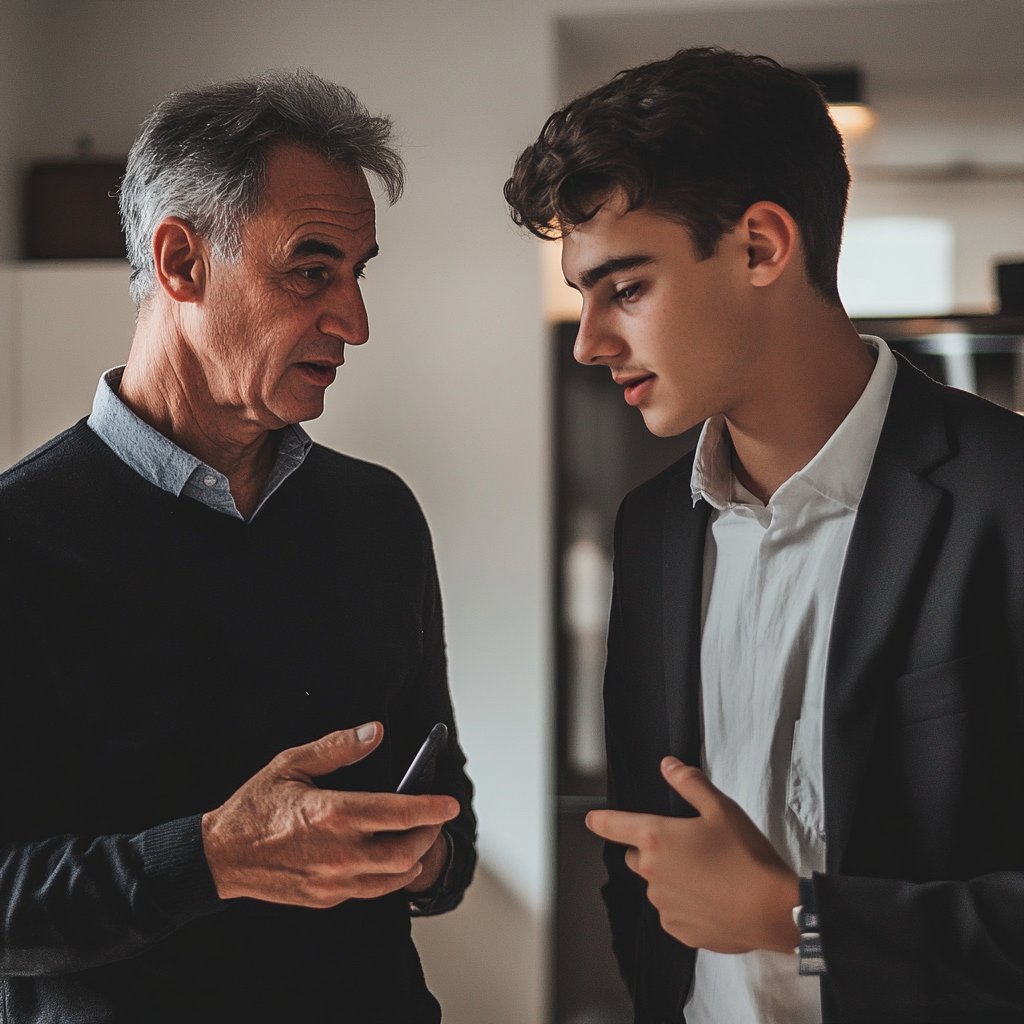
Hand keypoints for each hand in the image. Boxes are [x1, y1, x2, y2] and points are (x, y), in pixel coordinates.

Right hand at [201, 723, 459, 908]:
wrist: (220, 857)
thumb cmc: (255, 806)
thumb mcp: (292, 764)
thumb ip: (338, 747)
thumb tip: (375, 732)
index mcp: (332, 813)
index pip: (399, 813)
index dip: (431, 807)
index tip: (449, 802)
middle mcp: (338, 852)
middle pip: (405, 851)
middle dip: (428, 833)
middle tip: (435, 817)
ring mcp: (332, 880)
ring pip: (393, 877)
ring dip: (413, 856)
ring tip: (417, 836)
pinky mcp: (326, 898)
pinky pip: (371, 890)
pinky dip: (389, 875)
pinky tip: (390, 859)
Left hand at [586, 757, 798, 953]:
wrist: (771, 909)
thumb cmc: (746, 857)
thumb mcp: (720, 808)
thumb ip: (689, 783)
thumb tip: (668, 766)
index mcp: (656, 838)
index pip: (612, 826)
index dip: (601, 821)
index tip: (593, 820)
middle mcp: (652, 873)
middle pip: (637, 856)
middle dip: (653, 850)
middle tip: (686, 846)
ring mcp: (663, 905)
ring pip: (656, 886)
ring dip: (671, 878)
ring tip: (706, 874)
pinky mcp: (678, 930)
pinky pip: (672, 912)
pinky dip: (685, 904)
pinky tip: (711, 898)